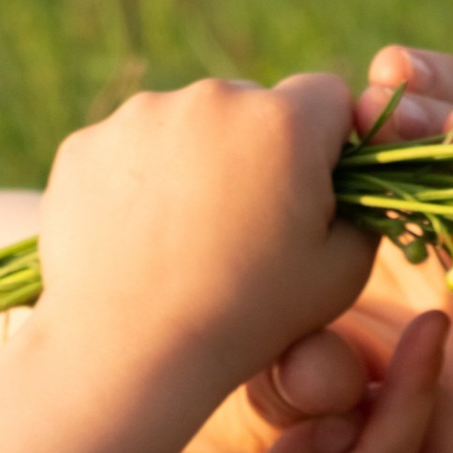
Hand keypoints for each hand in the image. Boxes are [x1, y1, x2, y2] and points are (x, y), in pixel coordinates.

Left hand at [33, 73, 373, 421]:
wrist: (125, 355)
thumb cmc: (248, 319)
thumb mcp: (342, 275)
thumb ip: (366, 209)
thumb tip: (355, 179)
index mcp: (284, 121)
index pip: (328, 97)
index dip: (327, 147)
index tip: (307, 198)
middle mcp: (211, 97)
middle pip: (254, 105)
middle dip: (258, 150)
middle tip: (243, 228)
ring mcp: (139, 116)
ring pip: (188, 124)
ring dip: (197, 164)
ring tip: (185, 242)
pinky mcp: (86, 145)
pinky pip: (129, 149)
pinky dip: (138, 184)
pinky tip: (139, 242)